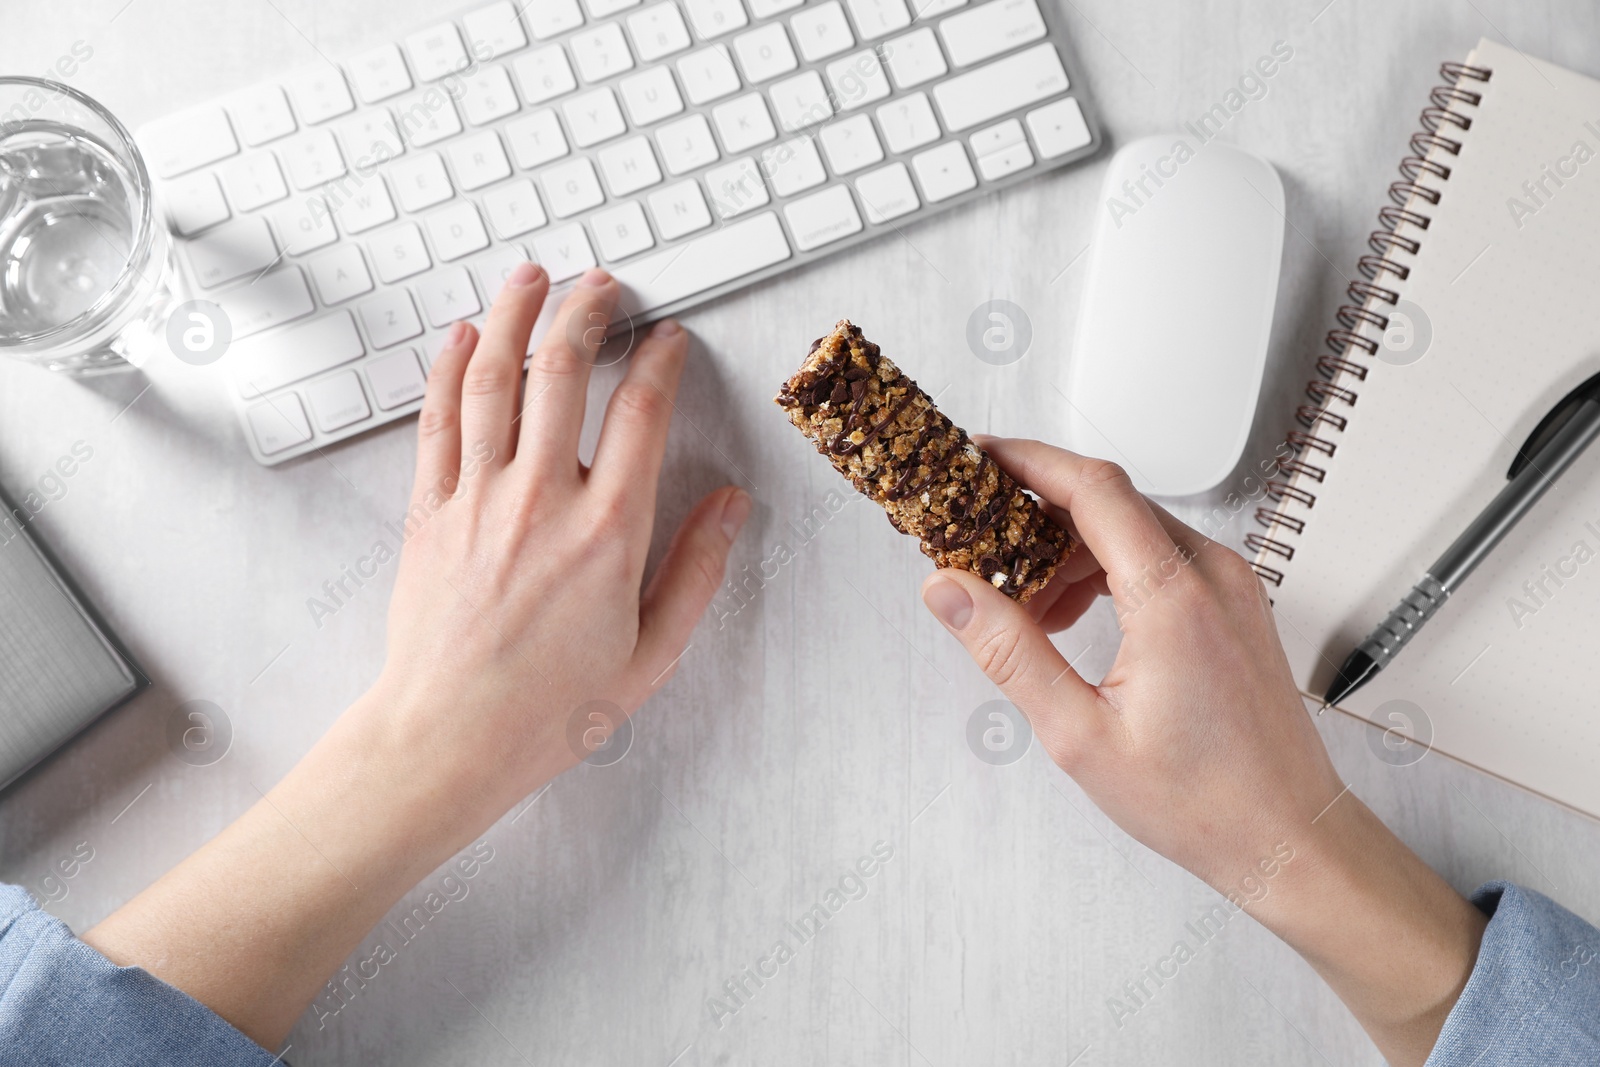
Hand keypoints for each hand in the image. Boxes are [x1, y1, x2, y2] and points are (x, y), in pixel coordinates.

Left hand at [377, 263, 750, 814]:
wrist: (447, 739)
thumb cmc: (549, 710)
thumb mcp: (651, 654)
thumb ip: (697, 572)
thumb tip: (732, 506)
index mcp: (608, 533)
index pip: (642, 414)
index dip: (661, 361)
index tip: (669, 339)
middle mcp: (542, 500)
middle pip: (564, 371)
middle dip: (587, 312)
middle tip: (602, 285)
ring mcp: (480, 500)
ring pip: (495, 379)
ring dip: (516, 315)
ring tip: (533, 277)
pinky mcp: (431, 512)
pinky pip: (439, 420)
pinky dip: (450, 368)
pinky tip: (464, 335)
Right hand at [919, 438, 1484, 1065]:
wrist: (1287, 836)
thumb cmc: (1201, 800)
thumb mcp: (1079, 733)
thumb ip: (1008, 651)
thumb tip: (949, 591)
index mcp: (1174, 596)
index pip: (1093, 487)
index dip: (1028, 461)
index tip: (977, 456)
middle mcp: (1212, 574)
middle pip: (1109, 501)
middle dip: (1035, 515)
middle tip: (980, 542)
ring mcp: (1231, 584)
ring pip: (1132, 528)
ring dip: (1068, 550)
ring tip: (1025, 608)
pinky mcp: (1235, 602)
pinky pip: (1159, 555)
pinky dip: (1105, 569)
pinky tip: (1073, 619)